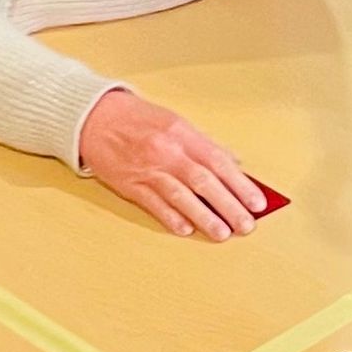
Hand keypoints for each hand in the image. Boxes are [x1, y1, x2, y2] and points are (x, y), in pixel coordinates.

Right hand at [79, 90, 268, 240]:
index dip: (240, 184)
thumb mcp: (176, 122)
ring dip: (204, 217)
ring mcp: (148, 169)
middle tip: (247, 225)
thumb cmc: (137, 119)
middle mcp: (167, 152)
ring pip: (181, 196)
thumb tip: (234, 163)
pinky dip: (171, 217)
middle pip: (204, 182)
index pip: (219, 162)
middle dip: (229, 206)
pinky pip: (154, 204)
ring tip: (222, 233)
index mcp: (183, 134)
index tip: (258, 202)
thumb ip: (204, 144)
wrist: (93, 117)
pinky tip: (186, 229)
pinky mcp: (130, 184)